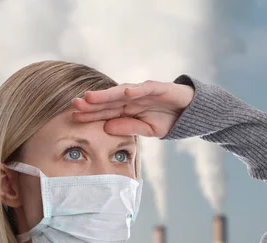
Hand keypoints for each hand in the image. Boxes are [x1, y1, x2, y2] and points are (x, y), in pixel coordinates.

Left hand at [70, 80, 194, 138]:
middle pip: (109, 100)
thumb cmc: (168, 120)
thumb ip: (128, 127)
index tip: (74, 116)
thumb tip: (106, 127)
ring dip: (107, 94)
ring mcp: (144, 92)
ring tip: (91, 97)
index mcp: (127, 109)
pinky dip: (136, 90)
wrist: (191, 111)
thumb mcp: (147, 129)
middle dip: (92, 103)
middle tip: (75, 104)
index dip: (91, 114)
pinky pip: (146, 88)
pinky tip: (124, 91)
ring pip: (122, 92)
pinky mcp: (159, 88)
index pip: (105, 111)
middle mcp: (132, 98)